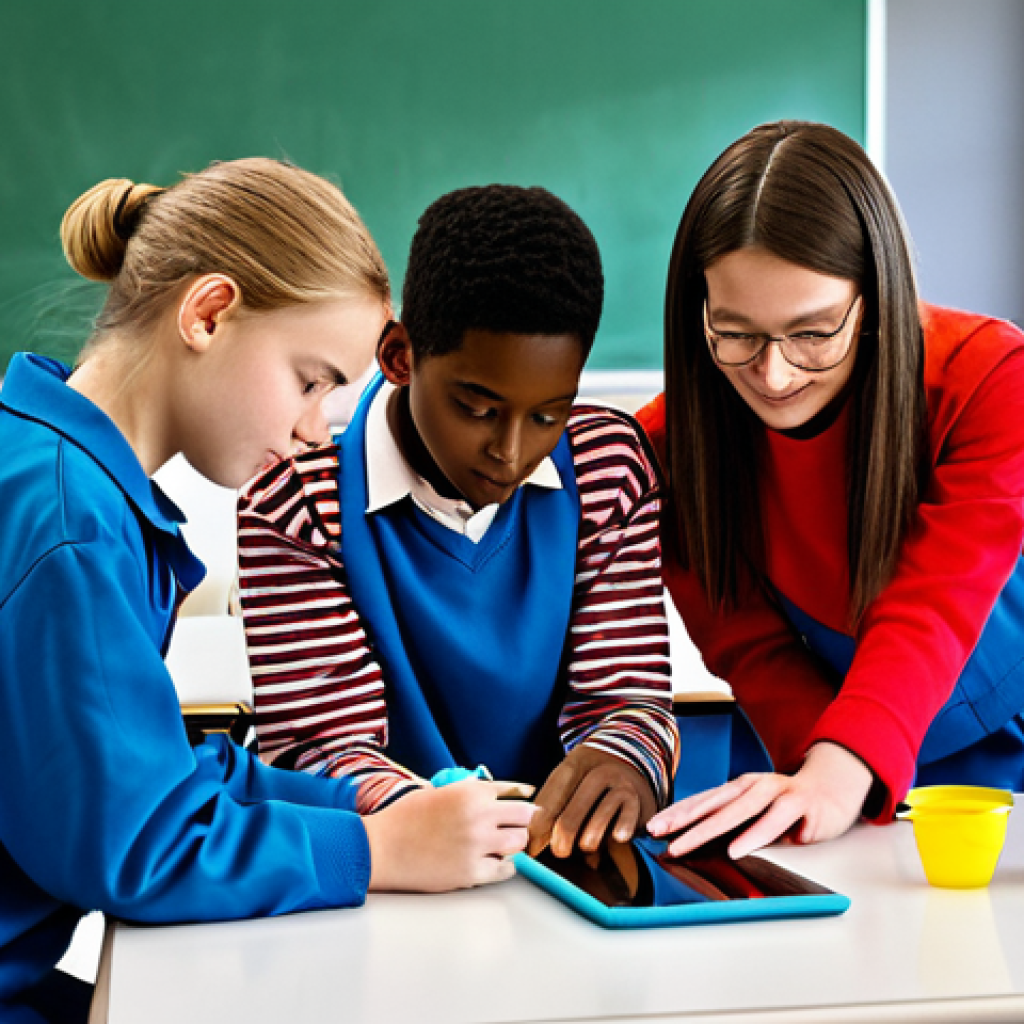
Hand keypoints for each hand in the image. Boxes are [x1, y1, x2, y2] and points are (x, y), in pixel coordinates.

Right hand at [363, 779, 535, 891]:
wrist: (381, 848)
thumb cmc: (406, 818)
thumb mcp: (440, 792)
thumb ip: (471, 792)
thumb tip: (500, 793)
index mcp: (470, 793)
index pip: (515, 791)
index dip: (519, 798)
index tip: (525, 803)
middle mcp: (478, 817)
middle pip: (525, 816)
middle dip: (521, 820)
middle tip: (513, 825)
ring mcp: (477, 846)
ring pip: (519, 843)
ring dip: (513, 843)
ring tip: (500, 844)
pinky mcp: (471, 873)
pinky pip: (506, 870)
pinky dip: (503, 866)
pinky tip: (491, 860)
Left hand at [528, 744, 656, 857]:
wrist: (632, 759)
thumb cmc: (590, 780)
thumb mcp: (570, 780)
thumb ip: (551, 804)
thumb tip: (530, 841)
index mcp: (574, 764)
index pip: (551, 799)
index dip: (538, 827)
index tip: (531, 848)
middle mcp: (598, 771)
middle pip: (572, 813)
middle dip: (562, 838)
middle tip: (559, 851)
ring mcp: (620, 784)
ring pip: (598, 821)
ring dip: (589, 840)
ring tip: (585, 844)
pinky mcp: (638, 801)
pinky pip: (624, 825)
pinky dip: (618, 834)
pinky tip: (615, 837)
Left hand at [647, 742, 873, 858]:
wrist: (833, 791)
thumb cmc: (789, 807)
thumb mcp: (756, 814)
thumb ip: (732, 823)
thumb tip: (696, 841)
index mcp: (738, 787)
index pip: (701, 800)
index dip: (676, 813)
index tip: (651, 827)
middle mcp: (752, 785)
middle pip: (712, 803)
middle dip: (683, 820)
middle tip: (659, 835)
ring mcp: (776, 791)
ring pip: (737, 810)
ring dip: (709, 829)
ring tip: (686, 845)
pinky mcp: (799, 804)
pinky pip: (773, 821)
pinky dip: (753, 835)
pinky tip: (737, 849)